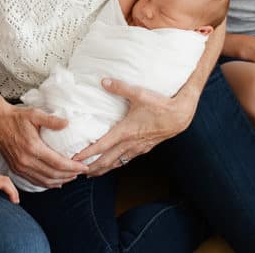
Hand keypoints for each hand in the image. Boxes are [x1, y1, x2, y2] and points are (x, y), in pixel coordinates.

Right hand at [0, 104, 86, 187]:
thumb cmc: (16, 117)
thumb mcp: (35, 114)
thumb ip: (52, 121)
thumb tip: (67, 124)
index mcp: (33, 147)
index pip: (58, 163)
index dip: (73, 167)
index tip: (84, 167)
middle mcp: (26, 161)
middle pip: (53, 175)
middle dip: (69, 175)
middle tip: (80, 172)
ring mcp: (20, 167)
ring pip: (44, 181)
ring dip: (60, 181)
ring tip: (71, 177)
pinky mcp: (15, 169)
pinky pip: (34, 181)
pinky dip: (47, 183)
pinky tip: (55, 181)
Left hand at [0, 169, 19, 203]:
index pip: (4, 183)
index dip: (12, 192)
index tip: (15, 202)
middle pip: (5, 179)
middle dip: (13, 189)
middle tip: (16, 202)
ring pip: (1, 178)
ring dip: (8, 186)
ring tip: (11, 198)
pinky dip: (2, 185)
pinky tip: (0, 192)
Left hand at [74, 77, 196, 176]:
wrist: (180, 116)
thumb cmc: (160, 105)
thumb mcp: (139, 94)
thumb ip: (120, 87)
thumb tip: (104, 81)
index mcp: (125, 132)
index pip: (102, 146)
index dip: (87, 154)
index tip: (75, 159)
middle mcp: (130, 143)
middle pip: (107, 160)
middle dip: (91, 167)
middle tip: (77, 171)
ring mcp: (138, 148)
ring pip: (117, 162)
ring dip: (103, 168)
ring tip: (91, 172)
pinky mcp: (145, 147)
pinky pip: (127, 159)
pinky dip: (117, 163)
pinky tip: (114, 163)